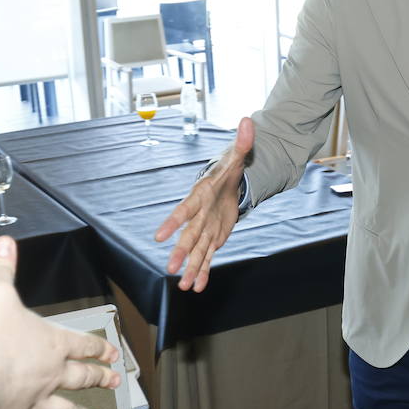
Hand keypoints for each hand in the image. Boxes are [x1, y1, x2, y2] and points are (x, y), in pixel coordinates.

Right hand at [0, 236, 121, 408]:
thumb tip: (6, 241)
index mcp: (50, 343)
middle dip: (99, 378)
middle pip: (80, 377)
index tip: (114, 353)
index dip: (98, 347)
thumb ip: (2, 269)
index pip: (82, 344)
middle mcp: (49, 374)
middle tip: (115, 382)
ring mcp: (33, 401)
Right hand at [155, 117, 254, 291]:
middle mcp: (200, 215)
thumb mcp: (238, 156)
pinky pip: (207, 257)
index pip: (185, 210)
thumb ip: (243, 142)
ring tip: (184, 287)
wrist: (229, 183)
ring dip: (192, 268)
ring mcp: (206, 229)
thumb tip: (248, 121)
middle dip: (181, 252)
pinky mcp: (213, 238)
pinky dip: (203, 272)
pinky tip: (197, 287)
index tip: (160, 235)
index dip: (173, 222)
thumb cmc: (230, 169)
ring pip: (197, 251)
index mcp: (201, 196)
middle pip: (188, 236)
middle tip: (171, 268)